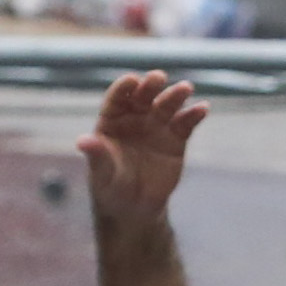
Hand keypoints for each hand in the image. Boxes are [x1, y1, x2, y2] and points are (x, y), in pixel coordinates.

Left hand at [75, 72, 204, 222]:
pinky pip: (185, 123)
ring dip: (175, 95)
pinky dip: (194, 114)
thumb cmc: (111, 187)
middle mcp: (135, 118)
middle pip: (143, 96)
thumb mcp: (103, 174)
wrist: (134, 207)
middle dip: (150, 86)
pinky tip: (203, 108)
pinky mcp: (176, 138)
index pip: (117, 99)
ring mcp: (156, 126)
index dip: (123, 88)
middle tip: (158, 78)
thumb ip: (97, 155)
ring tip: (185, 88)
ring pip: (166, 105)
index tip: (131, 80)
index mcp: (112, 121)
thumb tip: (82, 141)